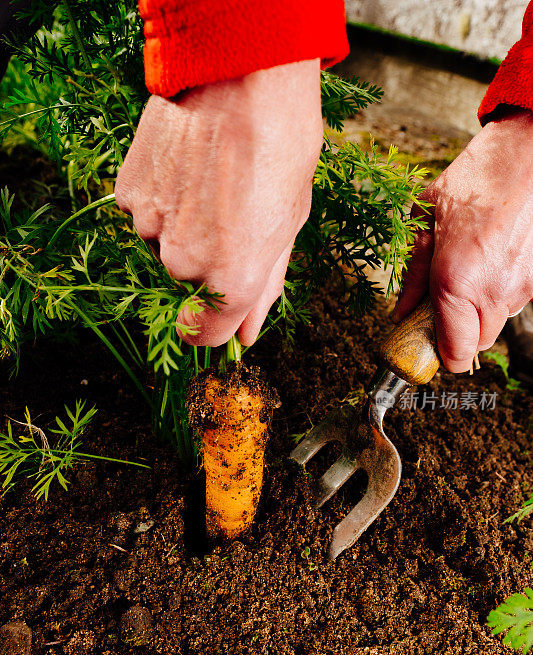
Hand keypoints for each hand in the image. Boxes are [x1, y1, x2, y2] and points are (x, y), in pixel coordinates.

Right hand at [115, 60, 322, 346]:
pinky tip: (185, 165)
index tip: (210, 315)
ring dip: (183, 223)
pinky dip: (162, 198)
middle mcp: (185, 263)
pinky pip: (144, 214)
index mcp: (234, 277)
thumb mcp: (288, 223)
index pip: (205, 335)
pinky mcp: (127, 195)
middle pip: (190, 281)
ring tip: (210, 177)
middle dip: (209, 255)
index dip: (210, 328)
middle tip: (232, 206)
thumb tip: (246, 336)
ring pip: (164, 244)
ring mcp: (150, 228)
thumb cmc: (281, 144)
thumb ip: (266, 287)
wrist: (243, 73)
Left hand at [392, 109, 532, 372]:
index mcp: (455, 281)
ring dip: (480, 310)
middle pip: (476, 344)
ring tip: (471, 268)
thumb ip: (413, 274)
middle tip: (445, 304)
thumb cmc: (477, 178)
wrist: (531, 150)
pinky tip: (493, 258)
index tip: (428, 342)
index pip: (454, 353)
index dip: (441, 356)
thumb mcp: (426, 220)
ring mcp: (522, 288)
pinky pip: (515, 300)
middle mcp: (492, 293)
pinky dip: (501, 291)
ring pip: (497, 322)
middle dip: (458, 331)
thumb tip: (401, 311)